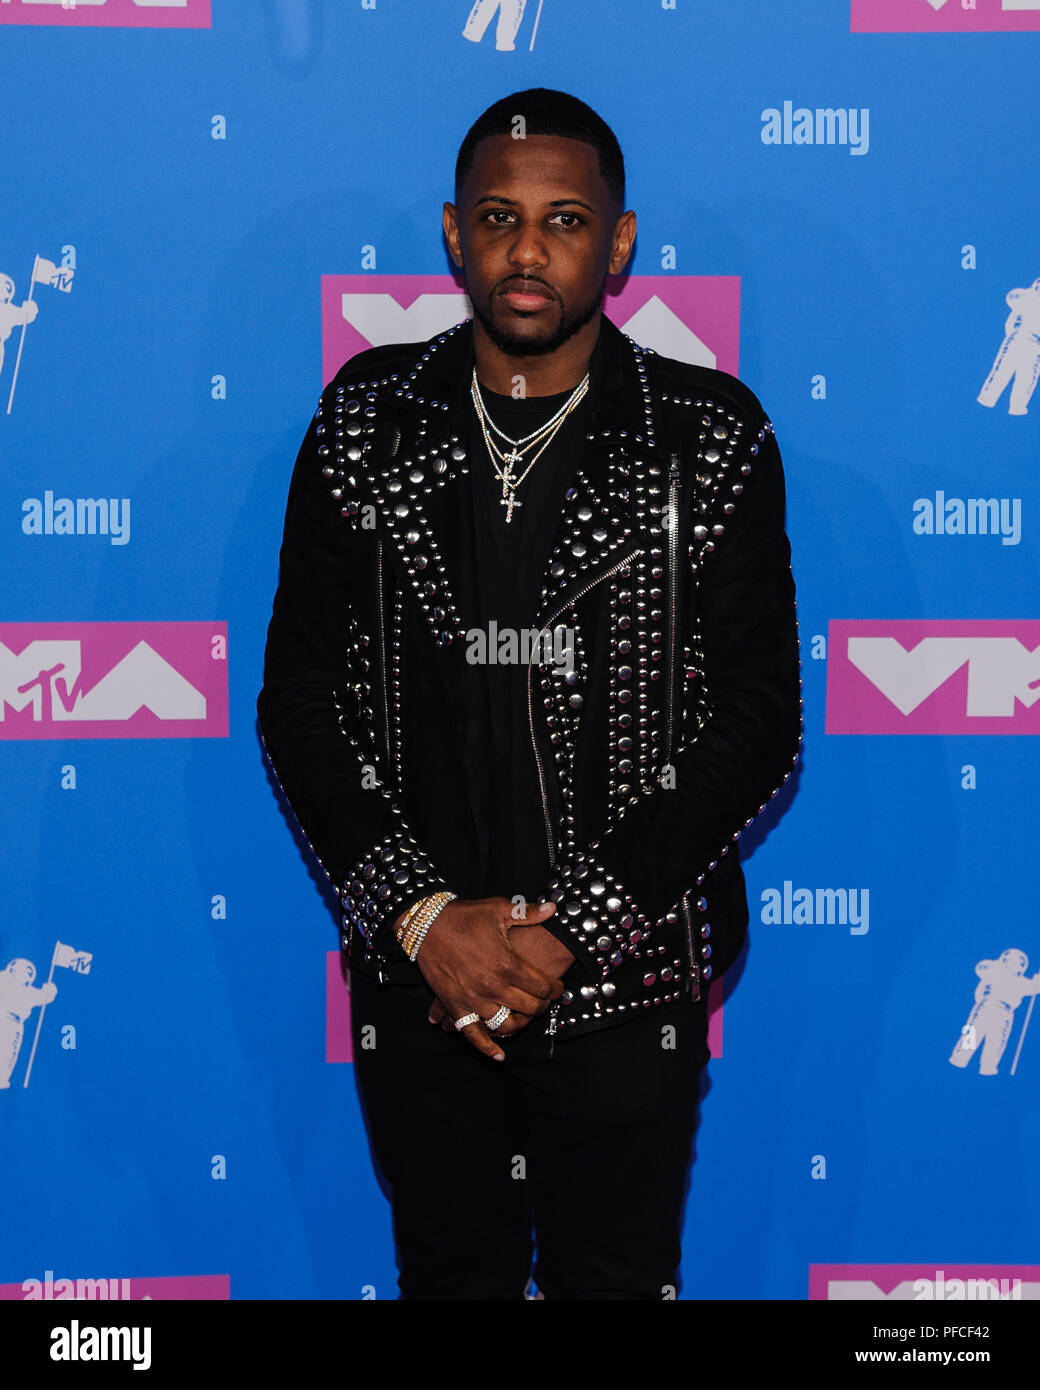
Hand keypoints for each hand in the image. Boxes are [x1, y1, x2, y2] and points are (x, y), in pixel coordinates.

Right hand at [427, 912, 574, 1040]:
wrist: (426, 923)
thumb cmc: (463, 916)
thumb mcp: (497, 909)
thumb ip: (528, 913)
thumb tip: (554, 908)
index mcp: (507, 964)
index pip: (541, 986)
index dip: (554, 989)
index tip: (557, 988)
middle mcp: (492, 986)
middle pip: (528, 1007)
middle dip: (541, 1006)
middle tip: (545, 1001)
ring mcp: (473, 999)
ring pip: (506, 1023)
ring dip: (521, 1023)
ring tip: (525, 1016)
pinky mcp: (455, 1005)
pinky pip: (473, 1033)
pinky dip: (486, 1047)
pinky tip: (499, 1055)